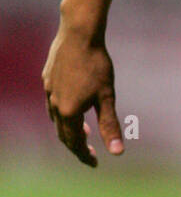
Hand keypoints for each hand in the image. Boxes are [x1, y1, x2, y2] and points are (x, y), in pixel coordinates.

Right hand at [42, 23, 123, 167]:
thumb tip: (118, 153)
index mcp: (68, 112)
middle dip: (77, 146)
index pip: (74, 143)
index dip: (84, 155)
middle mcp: (54, 104)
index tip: (95, 163)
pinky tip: (72, 107)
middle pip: (63, 134)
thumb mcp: (107, 96)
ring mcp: (48, 91)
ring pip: (55, 119)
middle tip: (90, 153)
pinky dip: (62, 113)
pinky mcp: (47, 79)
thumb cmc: (97, 64)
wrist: (79, 34)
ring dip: (69, 130)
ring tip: (84, 132)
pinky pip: (51, 103)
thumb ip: (110, 125)